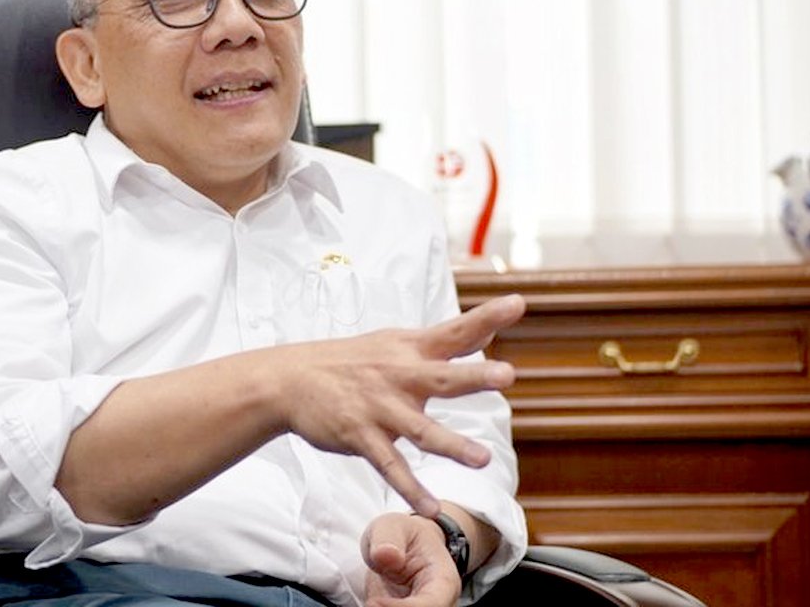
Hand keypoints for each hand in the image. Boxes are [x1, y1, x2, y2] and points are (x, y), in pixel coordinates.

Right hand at [277, 294, 522, 515]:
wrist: (291, 380)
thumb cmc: (351, 361)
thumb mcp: (395, 342)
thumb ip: (444, 340)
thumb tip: (488, 326)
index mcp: (411, 350)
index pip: (456, 332)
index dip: (487, 317)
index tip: (518, 302)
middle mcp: (399, 376)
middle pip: (442, 377)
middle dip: (474, 377)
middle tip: (506, 375)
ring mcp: (380, 408)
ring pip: (420, 430)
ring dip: (451, 445)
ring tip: (481, 460)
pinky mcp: (360, 436)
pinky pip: (390, 466)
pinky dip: (410, 488)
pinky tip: (431, 506)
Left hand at [361, 512, 460, 606]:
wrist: (408, 546)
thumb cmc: (404, 535)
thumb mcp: (392, 525)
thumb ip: (388, 538)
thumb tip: (386, 556)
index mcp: (443, 580)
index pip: (430, 604)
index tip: (375, 602)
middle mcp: (438, 603)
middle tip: (369, 603)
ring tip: (369, 602)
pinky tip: (369, 604)